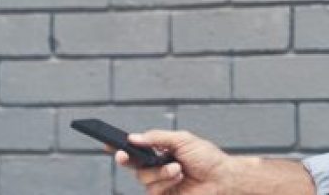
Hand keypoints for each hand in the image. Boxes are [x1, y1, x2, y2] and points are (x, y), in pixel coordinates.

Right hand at [112, 130, 232, 194]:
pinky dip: (164, 182)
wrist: (222, 178)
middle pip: (133, 164)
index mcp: (160, 151)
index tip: (106, 143)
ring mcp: (160, 183)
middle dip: (126, 159)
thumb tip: (134, 137)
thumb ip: (157, 138)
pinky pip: (153, 191)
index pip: (136, 148)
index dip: (120, 146)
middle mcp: (157, 167)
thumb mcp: (183, 140)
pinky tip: (178, 178)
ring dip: (159, 172)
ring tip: (177, 168)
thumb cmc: (207, 158)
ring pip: (143, 178)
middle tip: (123, 155)